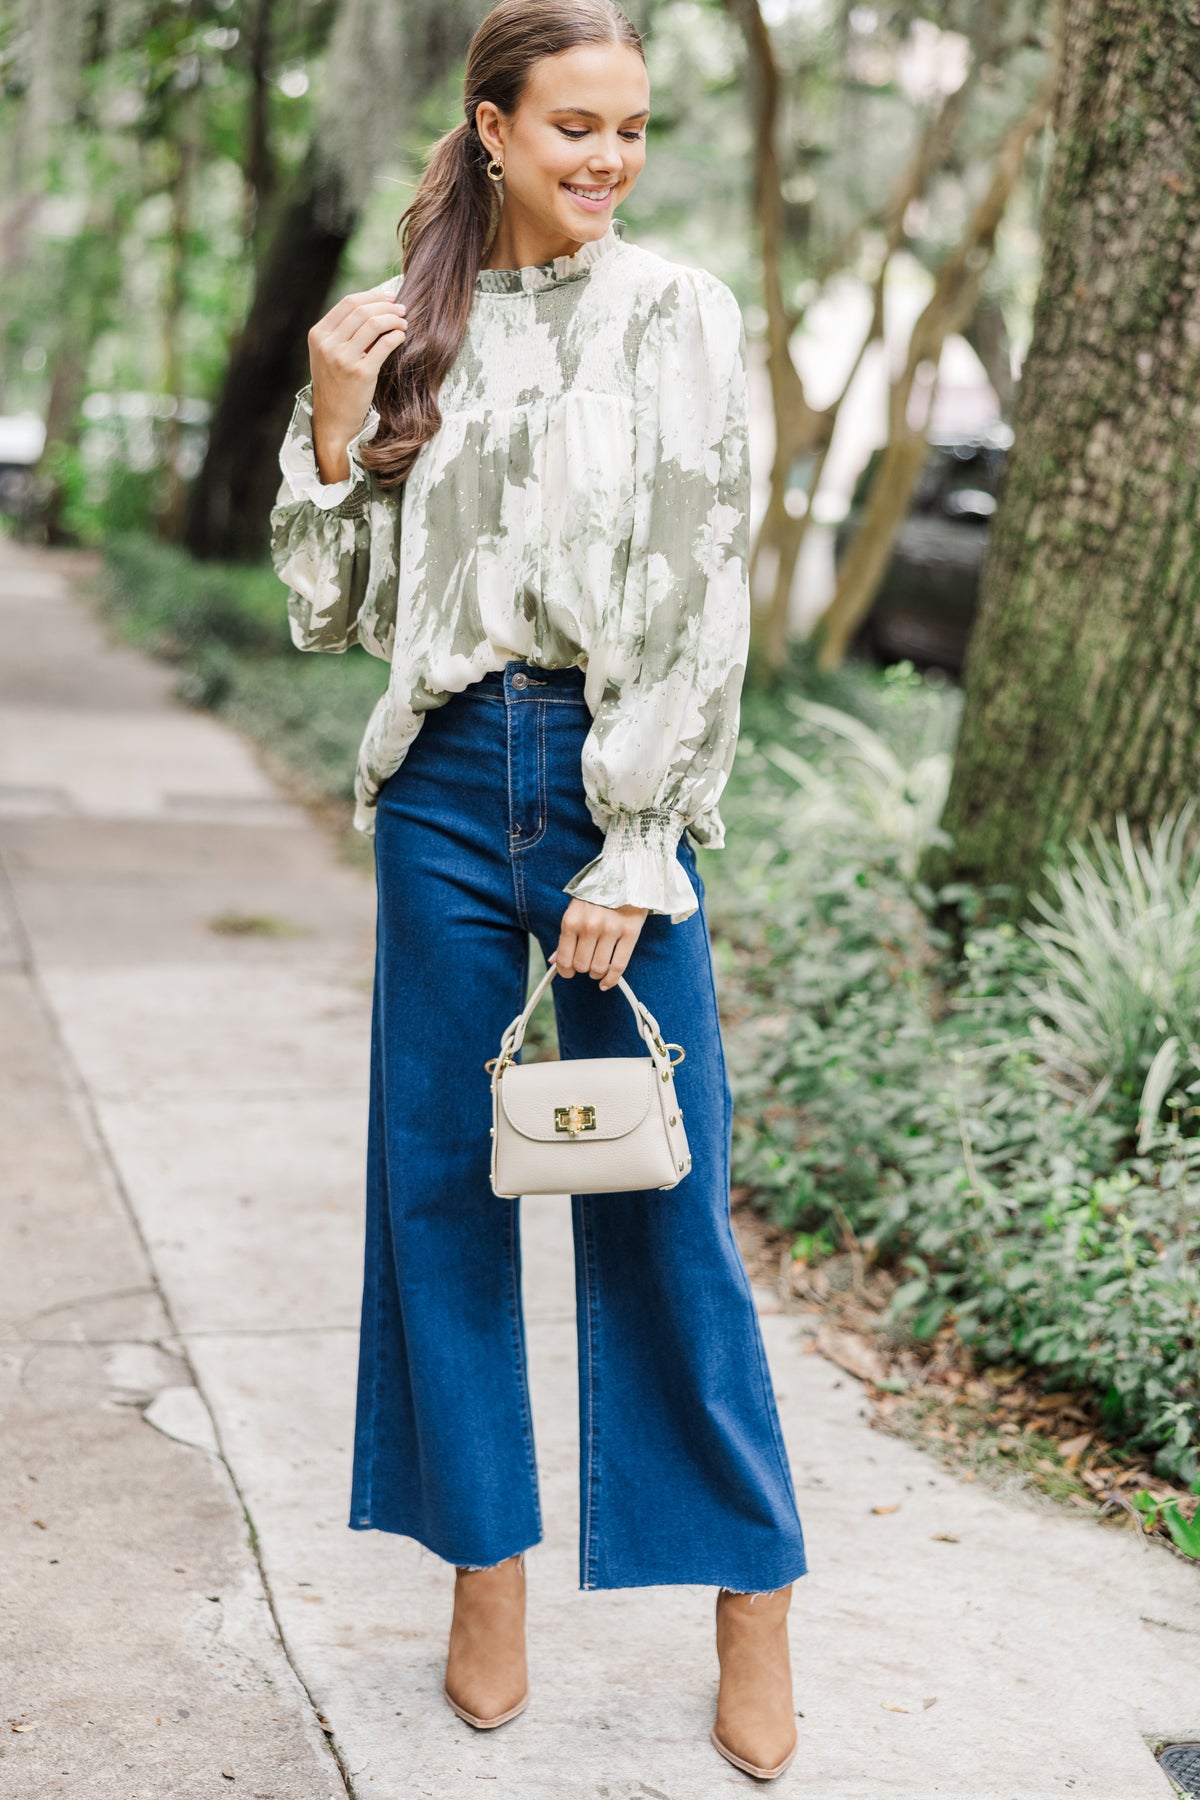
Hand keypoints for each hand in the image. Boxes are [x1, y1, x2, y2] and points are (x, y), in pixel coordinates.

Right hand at [308, 285, 407, 483]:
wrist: (333, 422)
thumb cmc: (335, 386)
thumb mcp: (328, 355)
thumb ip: (342, 332)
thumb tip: (373, 307)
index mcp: (318, 335)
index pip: (348, 303)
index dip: (372, 296)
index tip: (389, 298)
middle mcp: (327, 344)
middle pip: (362, 310)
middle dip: (387, 306)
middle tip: (402, 309)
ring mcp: (343, 358)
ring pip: (374, 323)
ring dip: (394, 319)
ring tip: (404, 322)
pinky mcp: (360, 373)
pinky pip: (384, 344)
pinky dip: (396, 336)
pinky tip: (401, 336)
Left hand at [553, 899, 648, 991]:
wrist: (624, 874)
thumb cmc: (597, 894)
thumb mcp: (575, 910)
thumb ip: (566, 937)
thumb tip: (554, 961)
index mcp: (572, 920)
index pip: (565, 959)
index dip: (565, 971)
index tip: (569, 973)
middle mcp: (590, 926)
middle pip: (582, 966)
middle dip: (583, 969)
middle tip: (587, 963)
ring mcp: (611, 930)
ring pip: (599, 968)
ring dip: (596, 974)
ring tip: (598, 968)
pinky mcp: (630, 932)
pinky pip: (619, 966)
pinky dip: (612, 979)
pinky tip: (607, 982)